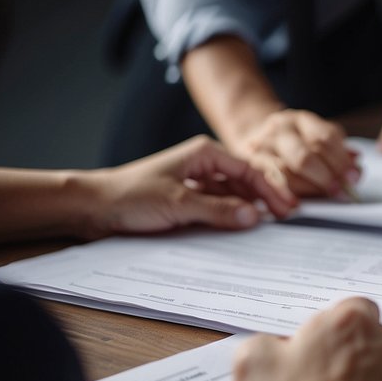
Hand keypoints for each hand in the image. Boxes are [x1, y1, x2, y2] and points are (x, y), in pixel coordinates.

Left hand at [86, 135, 296, 237]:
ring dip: (250, 207)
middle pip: (245, 180)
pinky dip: (233, 215)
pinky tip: (243, 227)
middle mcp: (204, 164)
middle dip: (267, 197)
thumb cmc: (130, 196)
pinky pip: (219, 206)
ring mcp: (197, 182)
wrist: (93, 207)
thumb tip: (254, 217)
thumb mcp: (178, 204)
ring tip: (271, 224)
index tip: (287, 208)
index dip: (271, 189)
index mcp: (204, 153)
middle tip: (288, 217)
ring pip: (234, 194)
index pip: (249, 169)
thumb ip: (218, 210)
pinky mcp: (188, 199)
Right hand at [234, 109, 359, 198]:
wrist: (253, 136)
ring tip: (323, 197)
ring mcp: (261, 147)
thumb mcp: (316, 138)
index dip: (341, 160)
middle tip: (341, 190)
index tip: (354, 177)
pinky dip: (286, 195)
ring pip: (286, 172)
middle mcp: (279, 130)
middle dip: (326, 177)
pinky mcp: (250, 166)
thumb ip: (337, 151)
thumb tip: (356, 164)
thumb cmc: (293, 143)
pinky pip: (270, 184)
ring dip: (308, 189)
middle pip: (304, 156)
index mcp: (301, 121)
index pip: (324, 138)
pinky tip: (297, 204)